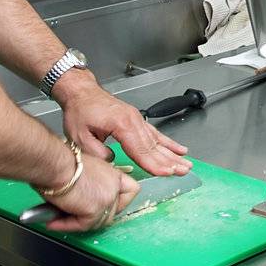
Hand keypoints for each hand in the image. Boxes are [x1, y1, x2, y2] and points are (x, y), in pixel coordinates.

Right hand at [45, 152, 139, 233]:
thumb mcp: (84, 170)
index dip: (120, 201)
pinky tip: (53, 222)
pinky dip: (67, 226)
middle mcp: (114, 186)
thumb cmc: (62, 163)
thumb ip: (91, 184)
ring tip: (59, 218)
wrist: (55, 164)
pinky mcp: (95, 210)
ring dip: (79, 223)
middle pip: (113, 211)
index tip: (105, 204)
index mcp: (114, 174)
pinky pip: (83, 226)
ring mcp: (107, 199)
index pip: (131, 191)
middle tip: (75, 216)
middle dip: (95, 216)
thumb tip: (82, 198)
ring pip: (99, 222)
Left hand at [54, 74, 190, 176]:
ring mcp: (137, 119)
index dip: (153, 164)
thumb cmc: (79, 112)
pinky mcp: (137, 119)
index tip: (166, 173)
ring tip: (186, 164)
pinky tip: (179, 149)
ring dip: (173, 153)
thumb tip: (113, 161)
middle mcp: (133, 120)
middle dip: (170, 161)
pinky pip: (156, 133)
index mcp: (121, 124)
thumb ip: (98, 153)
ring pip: (158, 140)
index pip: (140, 149)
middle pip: (153, 146)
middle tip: (183, 171)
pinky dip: (168, 142)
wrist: (81, 92)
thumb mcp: (79, 137)